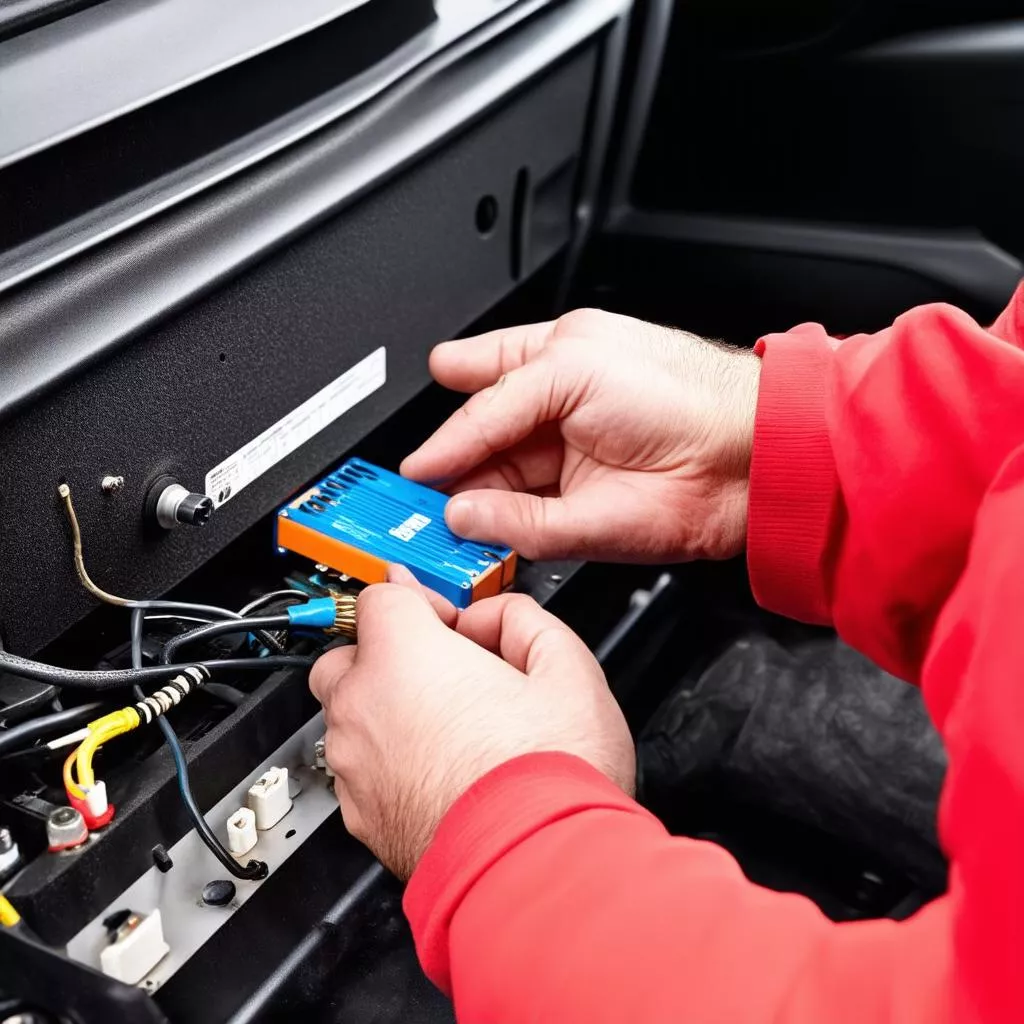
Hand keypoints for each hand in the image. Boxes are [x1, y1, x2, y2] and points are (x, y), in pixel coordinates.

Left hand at [309, 565, 633, 879]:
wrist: (538, 869)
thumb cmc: (550, 776)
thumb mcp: (568, 666)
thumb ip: (521, 619)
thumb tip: (497, 619)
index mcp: (405, 656)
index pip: (381, 596)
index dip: (421, 602)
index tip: (447, 619)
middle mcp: (364, 708)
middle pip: (347, 655)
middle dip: (388, 654)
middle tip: (443, 671)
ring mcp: (357, 767)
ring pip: (350, 718)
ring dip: (387, 711)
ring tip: (453, 729)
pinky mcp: (364, 818)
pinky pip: (362, 771)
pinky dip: (389, 763)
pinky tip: (444, 772)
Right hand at [401, 308, 759, 561]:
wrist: (751, 451)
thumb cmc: (683, 388)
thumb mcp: (570, 374)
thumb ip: (500, 424)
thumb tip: (456, 485)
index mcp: (558, 366)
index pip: (478, 399)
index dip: (442, 431)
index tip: (412, 463)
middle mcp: (561, 420)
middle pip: (482, 447)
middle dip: (445, 468)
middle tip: (410, 492)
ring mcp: (574, 470)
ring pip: (500, 489)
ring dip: (466, 504)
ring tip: (431, 517)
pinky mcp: (590, 517)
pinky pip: (529, 528)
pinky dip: (499, 533)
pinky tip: (473, 533)